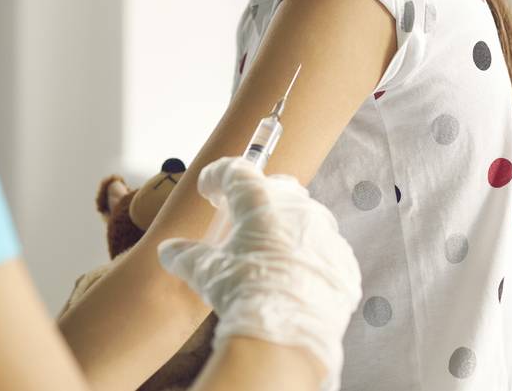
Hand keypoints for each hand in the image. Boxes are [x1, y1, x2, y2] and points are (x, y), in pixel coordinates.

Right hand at [157, 157, 361, 390]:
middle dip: (257, 197)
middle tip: (238, 216)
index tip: (208, 187)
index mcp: (261, 203)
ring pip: (305, 217)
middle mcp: (298, 210)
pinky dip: (307, 255)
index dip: (218, 176)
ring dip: (285, 226)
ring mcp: (325, 234)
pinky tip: (293, 275)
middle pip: (277, 187)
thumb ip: (186, 255)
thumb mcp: (205, 272)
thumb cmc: (244, 295)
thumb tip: (168, 251)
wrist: (287, 338)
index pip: (237, 172)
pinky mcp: (343, 262)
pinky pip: (323, 249)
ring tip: (267, 251)